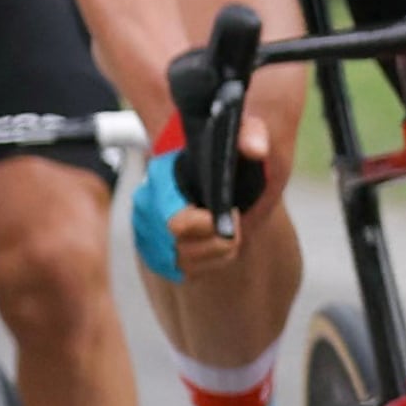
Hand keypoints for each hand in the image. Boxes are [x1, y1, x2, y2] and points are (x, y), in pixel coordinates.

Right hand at [129, 117, 273, 281]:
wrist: (217, 170)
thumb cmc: (228, 152)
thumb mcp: (244, 133)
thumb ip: (252, 134)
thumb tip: (257, 149)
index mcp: (160, 178)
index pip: (175, 220)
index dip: (207, 225)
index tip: (232, 212)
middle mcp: (148, 208)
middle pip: (180, 246)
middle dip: (219, 241)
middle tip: (236, 223)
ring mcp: (150, 233)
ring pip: (185, 262)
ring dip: (219, 252)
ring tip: (232, 231)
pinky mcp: (159, 254)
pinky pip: (186, 271)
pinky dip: (212, 261)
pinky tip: (222, 243)